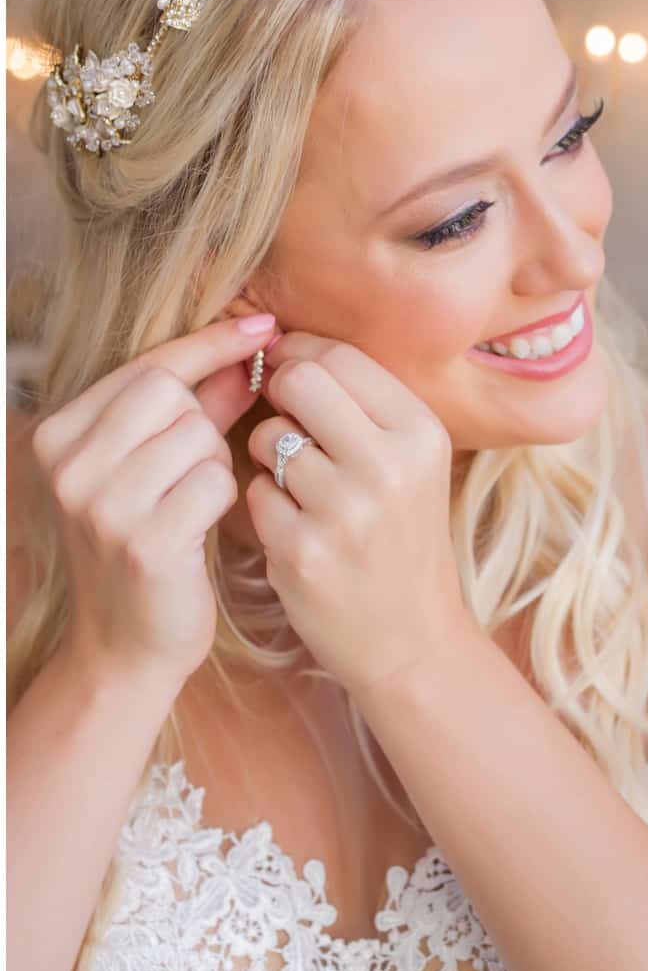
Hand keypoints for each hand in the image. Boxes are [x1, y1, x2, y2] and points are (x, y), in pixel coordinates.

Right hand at [28, 314, 277, 693]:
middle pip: (172, 393)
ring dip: (216, 462)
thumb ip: (199, 406)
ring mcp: (99, 503)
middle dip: (206, 420)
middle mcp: (66, 464)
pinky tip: (204, 527)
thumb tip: (251, 347)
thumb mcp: (160, 466)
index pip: (148, 365)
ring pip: (198, 434)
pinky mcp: (142, 540)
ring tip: (193, 501)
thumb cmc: (154, 545)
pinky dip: (225, 498)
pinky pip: (215, 482)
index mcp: (59, 435)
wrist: (126, 647)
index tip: (265, 324)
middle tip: (199, 465)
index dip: (210, 344)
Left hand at [245, 332, 472, 695]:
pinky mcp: (303, 551)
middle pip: (298, 383)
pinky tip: (296, 528)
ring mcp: (345, 510)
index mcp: (422, 433)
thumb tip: (289, 347)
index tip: (288, 371)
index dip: (298, 356)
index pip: (338, 358)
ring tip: (301, 487)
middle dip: (279, 396)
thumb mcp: (415, 463)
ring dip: (268, 457)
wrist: (413, 636)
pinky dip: (265, 506)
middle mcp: (390, 465)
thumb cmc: (404, 537)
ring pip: (267, 439)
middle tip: (287, 421)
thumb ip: (365, 406)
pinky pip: (254, 494)